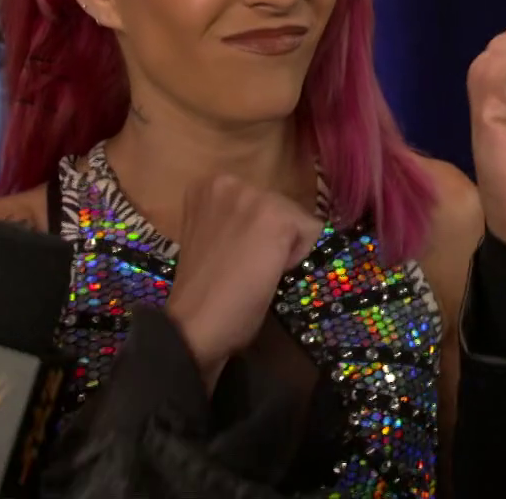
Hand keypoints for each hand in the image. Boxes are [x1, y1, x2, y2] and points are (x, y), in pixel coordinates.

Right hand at [164, 174, 322, 386]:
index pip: (259, 201)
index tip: (236, 255)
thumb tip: (264, 225)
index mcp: (208, 186)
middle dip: (273, 235)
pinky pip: (311, 231)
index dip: (256, 232)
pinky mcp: (276, 217)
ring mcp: (254, 196)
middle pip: (280, 205)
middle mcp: (230, 181)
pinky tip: (269, 272)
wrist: (194, 324)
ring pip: (296, 217)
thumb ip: (233, 221)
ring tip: (257, 270)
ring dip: (287, 244)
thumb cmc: (201, 292)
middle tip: (248, 266)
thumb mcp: (210, 239)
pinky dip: (298, 255)